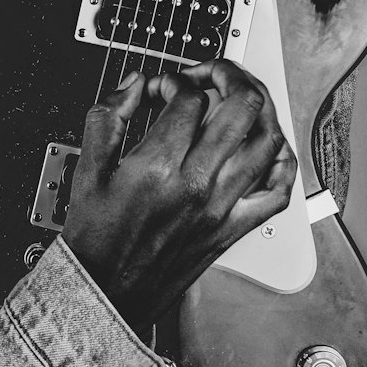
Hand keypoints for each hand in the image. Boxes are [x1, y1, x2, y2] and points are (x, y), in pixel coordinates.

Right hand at [61, 60, 295, 335]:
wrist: (109, 293)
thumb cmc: (96, 239)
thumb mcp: (86, 169)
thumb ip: (108, 116)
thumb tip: (134, 84)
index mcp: (158, 167)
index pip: (188, 98)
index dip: (173, 79)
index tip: (160, 88)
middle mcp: (198, 184)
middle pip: (241, 106)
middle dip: (228, 74)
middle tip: (210, 74)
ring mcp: (222, 207)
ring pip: (267, 139)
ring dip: (257, 106)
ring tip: (238, 97)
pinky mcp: (234, 228)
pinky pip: (278, 190)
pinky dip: (280, 160)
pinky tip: (266, 144)